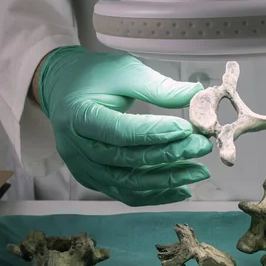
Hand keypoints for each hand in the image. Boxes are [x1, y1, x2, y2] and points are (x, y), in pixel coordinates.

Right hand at [36, 46, 211, 205]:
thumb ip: (158, 87)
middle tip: (201, 147)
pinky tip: (181, 188)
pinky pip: (125, 193)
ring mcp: (83, 168)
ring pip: (128, 184)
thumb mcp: (124, 71)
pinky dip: (154, 194)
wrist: (64, 90)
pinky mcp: (93, 179)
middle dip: (168, 156)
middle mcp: (76, 148)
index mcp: (79, 116)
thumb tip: (197, 95)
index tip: (187, 129)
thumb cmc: (94, 77)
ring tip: (197, 171)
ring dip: (166, 181)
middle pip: (126, 160)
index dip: (156, 133)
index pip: (120, 132)